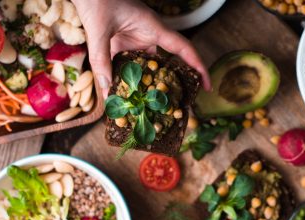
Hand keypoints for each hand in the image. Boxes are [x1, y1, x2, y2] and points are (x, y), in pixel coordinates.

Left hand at [71, 0, 209, 97]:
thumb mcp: (98, 30)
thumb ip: (102, 59)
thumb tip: (107, 89)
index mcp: (152, 27)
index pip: (182, 48)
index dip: (197, 66)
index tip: (206, 85)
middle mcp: (147, 35)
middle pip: (167, 62)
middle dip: (172, 82)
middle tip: (177, 105)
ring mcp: (134, 39)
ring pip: (146, 66)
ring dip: (146, 84)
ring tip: (146, 107)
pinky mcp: (120, 42)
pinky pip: (128, 64)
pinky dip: (127, 79)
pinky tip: (121, 94)